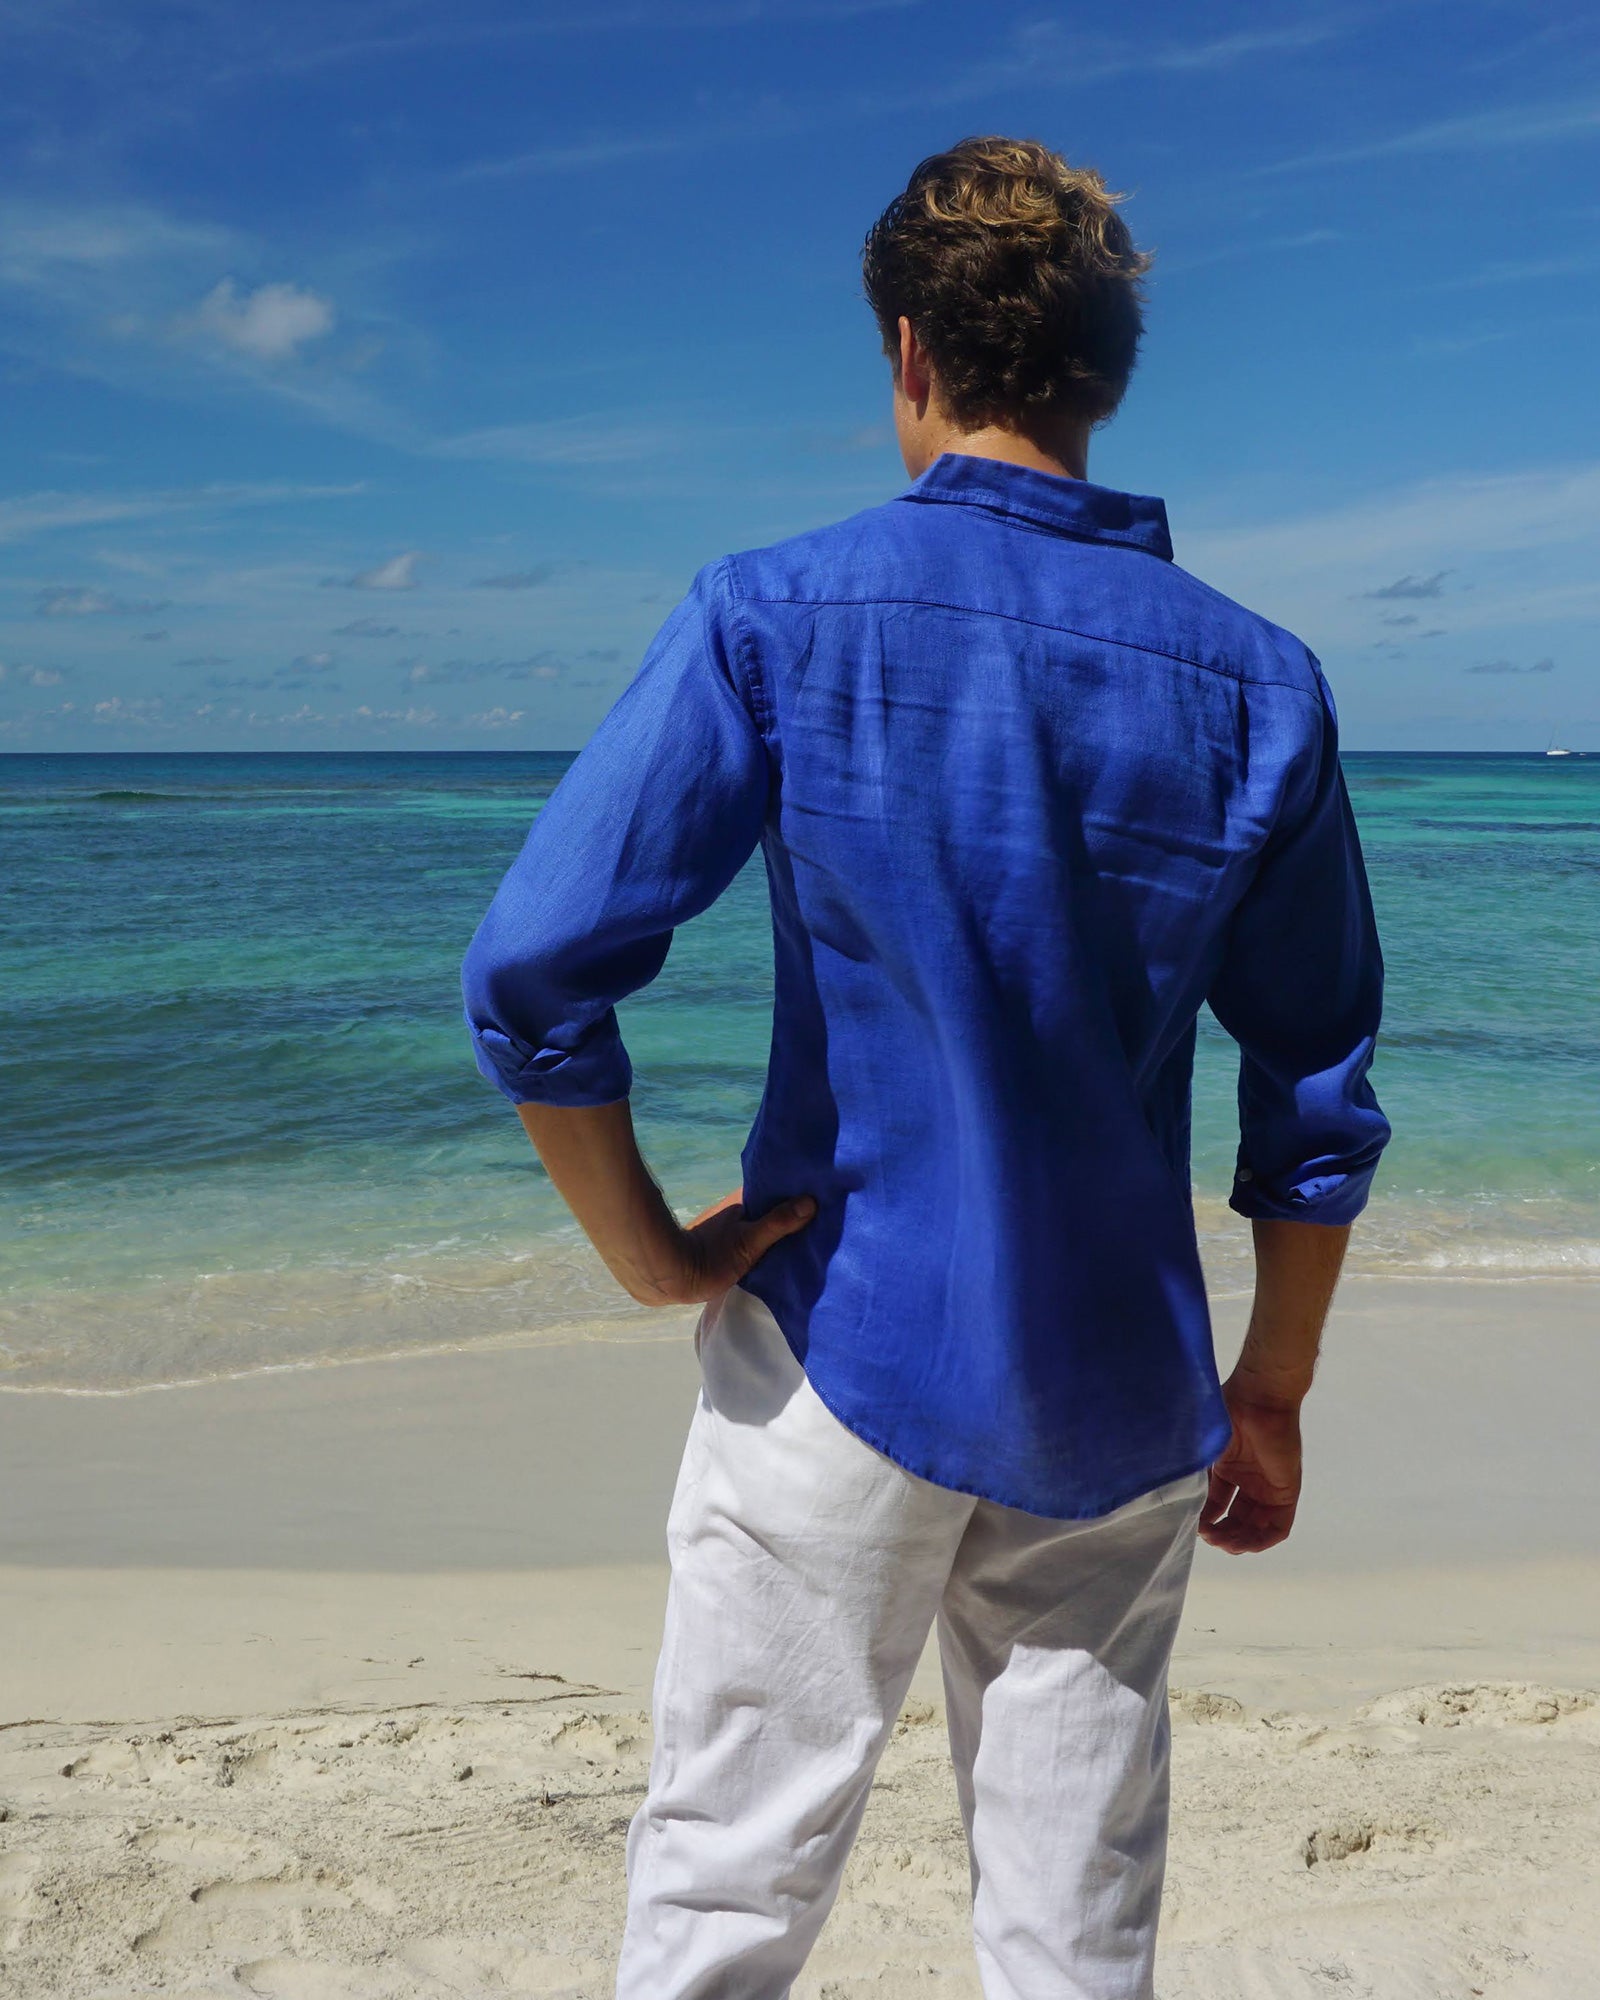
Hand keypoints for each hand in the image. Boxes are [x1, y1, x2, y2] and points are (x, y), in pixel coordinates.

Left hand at [653, 1187, 816, 1305]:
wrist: (671, 1277)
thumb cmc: (710, 1256)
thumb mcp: (749, 1242)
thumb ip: (778, 1223)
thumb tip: (811, 1201)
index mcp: (744, 1205)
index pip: (776, 1192)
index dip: (797, 1191)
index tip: (824, 1191)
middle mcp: (740, 1214)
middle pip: (773, 1209)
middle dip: (795, 1211)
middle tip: (827, 1215)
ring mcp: (734, 1232)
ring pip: (765, 1226)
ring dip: (784, 1229)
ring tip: (815, 1234)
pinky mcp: (730, 1252)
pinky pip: (758, 1243)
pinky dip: (772, 1244)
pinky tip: (788, 1253)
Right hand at [1199, 1376, 1302, 1553]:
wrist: (1258, 1399)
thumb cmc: (1228, 1414)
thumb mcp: (1204, 1447)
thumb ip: (1194, 1471)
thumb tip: (1176, 1498)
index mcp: (1230, 1467)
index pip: (1218, 1504)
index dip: (1206, 1519)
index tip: (1194, 1525)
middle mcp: (1249, 1480)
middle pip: (1237, 1519)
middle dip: (1221, 1534)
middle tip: (1207, 1537)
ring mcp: (1268, 1487)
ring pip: (1256, 1527)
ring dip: (1239, 1541)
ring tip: (1222, 1542)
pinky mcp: (1286, 1492)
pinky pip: (1279, 1526)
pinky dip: (1262, 1540)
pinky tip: (1244, 1543)